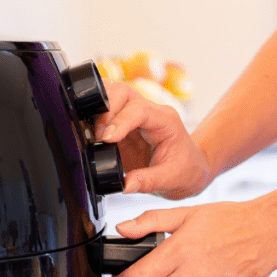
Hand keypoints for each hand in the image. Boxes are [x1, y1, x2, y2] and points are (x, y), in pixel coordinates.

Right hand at [94, 80, 210, 199]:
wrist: (188, 170)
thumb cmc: (185, 171)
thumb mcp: (171, 179)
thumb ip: (149, 181)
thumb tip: (126, 185)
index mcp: (165, 120)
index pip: (139, 109)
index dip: (120, 120)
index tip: (106, 138)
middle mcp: (149, 112)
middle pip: (122, 92)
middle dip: (105, 110)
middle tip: (97, 137)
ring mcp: (134, 116)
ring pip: (111, 94)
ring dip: (97, 108)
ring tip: (89, 131)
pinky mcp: (121, 125)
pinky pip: (104, 110)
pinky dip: (92, 115)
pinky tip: (87, 131)